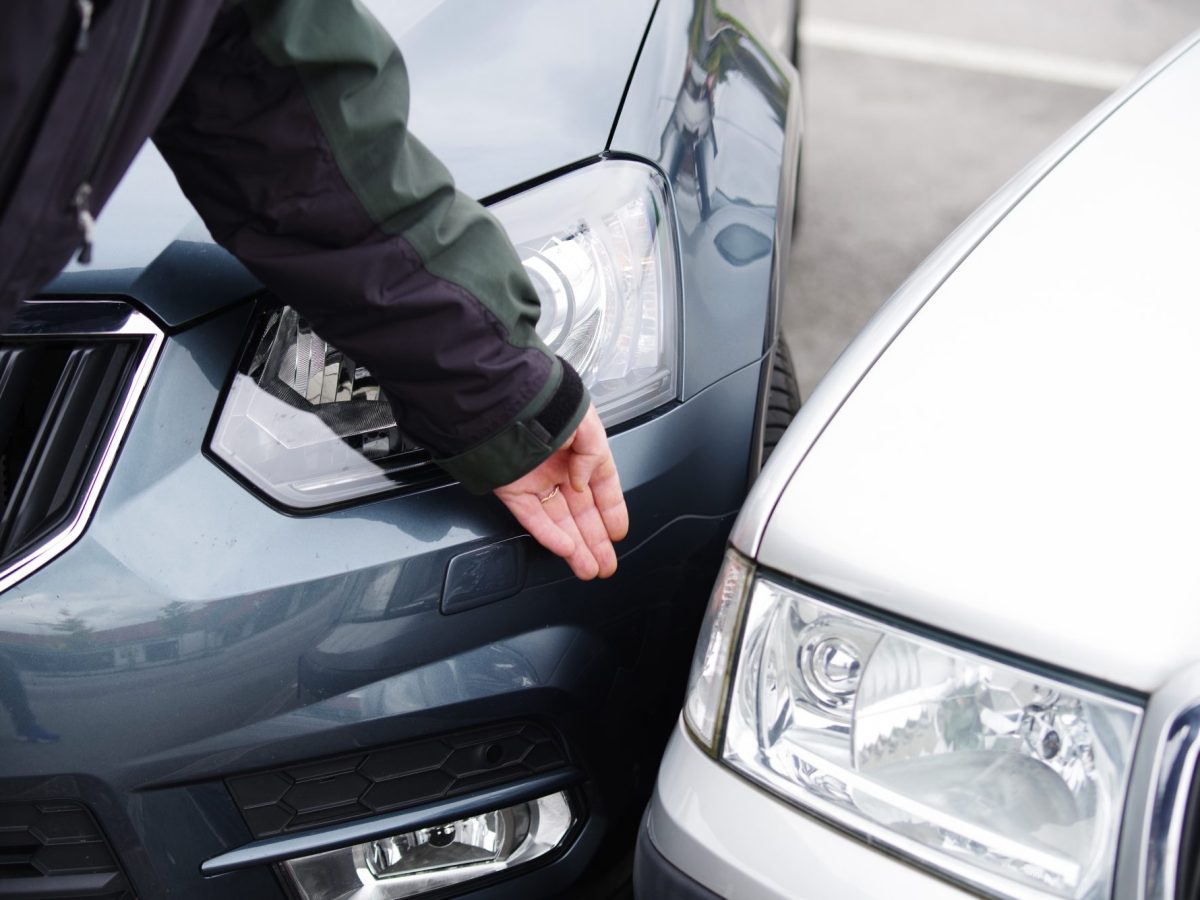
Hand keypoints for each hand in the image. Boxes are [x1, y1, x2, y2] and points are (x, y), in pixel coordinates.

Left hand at [494, 404, 627, 579]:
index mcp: (581, 450)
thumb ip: (593, 456)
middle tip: (606, 565)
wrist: (506, 399)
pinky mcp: (512, 490)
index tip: (619, 533)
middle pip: (582, 513)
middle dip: (595, 541)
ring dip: (576, 547)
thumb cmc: (547, 402)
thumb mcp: (587, 424)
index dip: (612, 512)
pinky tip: (566, 550)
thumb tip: (583, 484)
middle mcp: (560, 468)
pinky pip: (532, 518)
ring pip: (560, 522)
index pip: (603, 487)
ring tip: (590, 569)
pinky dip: (549, 535)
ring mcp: (536, 481)